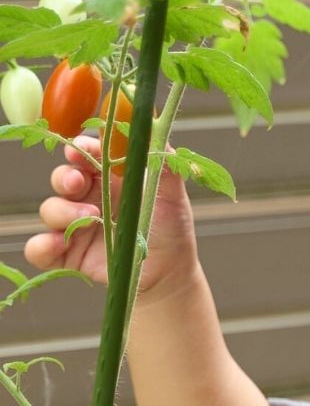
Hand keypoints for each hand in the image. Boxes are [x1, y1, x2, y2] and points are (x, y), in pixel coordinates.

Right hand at [24, 135, 197, 297]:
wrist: (171, 274)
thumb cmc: (172, 232)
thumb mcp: (173, 196)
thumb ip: (165, 165)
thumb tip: (158, 131)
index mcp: (110, 179)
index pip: (84, 155)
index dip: (79, 149)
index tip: (82, 150)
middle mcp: (89, 199)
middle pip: (62, 178)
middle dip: (65, 177)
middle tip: (78, 183)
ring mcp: (77, 227)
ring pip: (50, 210)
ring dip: (63, 212)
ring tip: (92, 220)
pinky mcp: (69, 255)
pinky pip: (40, 248)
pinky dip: (42, 245)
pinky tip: (59, 244)